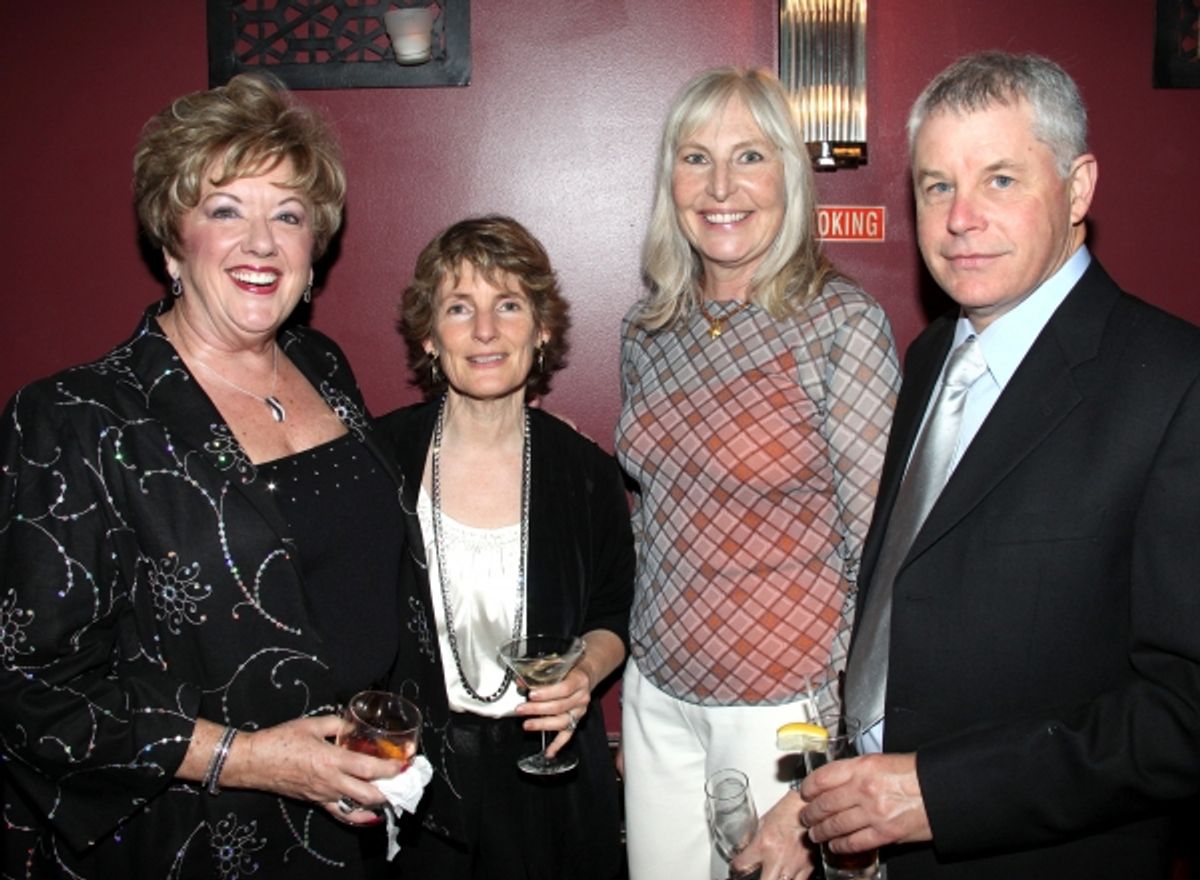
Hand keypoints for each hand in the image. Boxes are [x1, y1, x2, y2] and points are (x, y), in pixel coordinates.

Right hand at [224, 715, 407, 825]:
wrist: (254, 762)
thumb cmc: (280, 740)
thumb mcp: (311, 723)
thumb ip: (337, 724)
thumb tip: (353, 725)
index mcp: (331, 759)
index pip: (369, 767)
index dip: (390, 767)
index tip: (406, 763)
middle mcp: (330, 781)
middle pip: (369, 793)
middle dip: (391, 788)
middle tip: (405, 779)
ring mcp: (323, 795)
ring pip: (358, 806)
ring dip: (378, 801)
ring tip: (394, 792)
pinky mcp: (315, 802)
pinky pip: (340, 814)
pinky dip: (358, 817)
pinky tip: (371, 816)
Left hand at [516, 665, 592, 756]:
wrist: (586, 674)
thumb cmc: (571, 670)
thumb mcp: (559, 666)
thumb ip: (541, 674)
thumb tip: (520, 682)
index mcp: (579, 680)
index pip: (564, 688)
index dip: (547, 692)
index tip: (531, 694)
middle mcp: (581, 697)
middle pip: (560, 706)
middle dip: (538, 709)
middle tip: (521, 709)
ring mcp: (579, 711)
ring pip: (562, 722)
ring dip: (543, 724)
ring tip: (527, 724)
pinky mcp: (576, 721)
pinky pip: (567, 735)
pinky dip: (557, 745)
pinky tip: (549, 752)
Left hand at [730, 789, 814, 879]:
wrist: (809, 807)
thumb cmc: (787, 811)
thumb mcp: (762, 822)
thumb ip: (750, 839)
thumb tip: (741, 848)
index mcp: (763, 844)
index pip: (741, 866)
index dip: (735, 868)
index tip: (737, 868)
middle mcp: (777, 857)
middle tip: (755, 876)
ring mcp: (793, 865)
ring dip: (774, 879)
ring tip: (772, 874)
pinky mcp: (808, 868)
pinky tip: (786, 876)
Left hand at [799, 752, 930, 853]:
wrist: (941, 790)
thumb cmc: (915, 774)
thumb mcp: (881, 761)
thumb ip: (857, 770)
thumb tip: (837, 780)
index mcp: (862, 767)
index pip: (822, 778)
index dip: (808, 788)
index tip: (804, 793)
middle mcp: (864, 789)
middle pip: (824, 804)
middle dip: (810, 813)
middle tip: (805, 817)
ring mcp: (873, 813)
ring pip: (835, 825)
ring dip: (820, 832)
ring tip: (815, 834)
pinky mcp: (884, 833)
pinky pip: (854, 842)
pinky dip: (840, 846)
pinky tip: (835, 846)